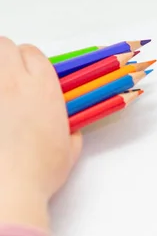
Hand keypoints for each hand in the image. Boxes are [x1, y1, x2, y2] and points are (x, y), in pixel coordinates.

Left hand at [0, 37, 81, 229]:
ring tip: (0, 94)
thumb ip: (70, 133)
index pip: (33, 54)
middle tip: (8, 80)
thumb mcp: (69, 152)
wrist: (6, 189)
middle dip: (7, 58)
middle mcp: (13, 81)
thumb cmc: (38, 172)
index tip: (31, 77)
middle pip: (4, 46)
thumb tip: (69, 131)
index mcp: (44, 89)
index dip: (32, 64)